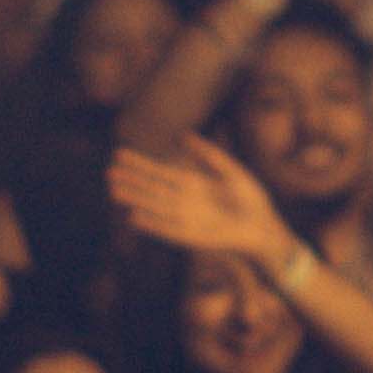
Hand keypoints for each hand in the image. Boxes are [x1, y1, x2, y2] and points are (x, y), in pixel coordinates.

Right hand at [109, 133, 291, 264]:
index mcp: (193, 183)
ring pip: (155, 206)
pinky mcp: (191, 236)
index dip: (141, 164)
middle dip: (132, 181)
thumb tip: (184, 136)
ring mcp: (186, 218)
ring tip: (114, 190)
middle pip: (152, 189)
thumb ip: (209, 155)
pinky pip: (167, 228)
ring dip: (135, 199)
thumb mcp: (231, 171)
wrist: (263, 226)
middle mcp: (185, 201)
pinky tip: (134, 216)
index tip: (120, 154)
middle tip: (108, 172)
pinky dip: (151, 223)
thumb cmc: (251, 199)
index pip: (160, 171)